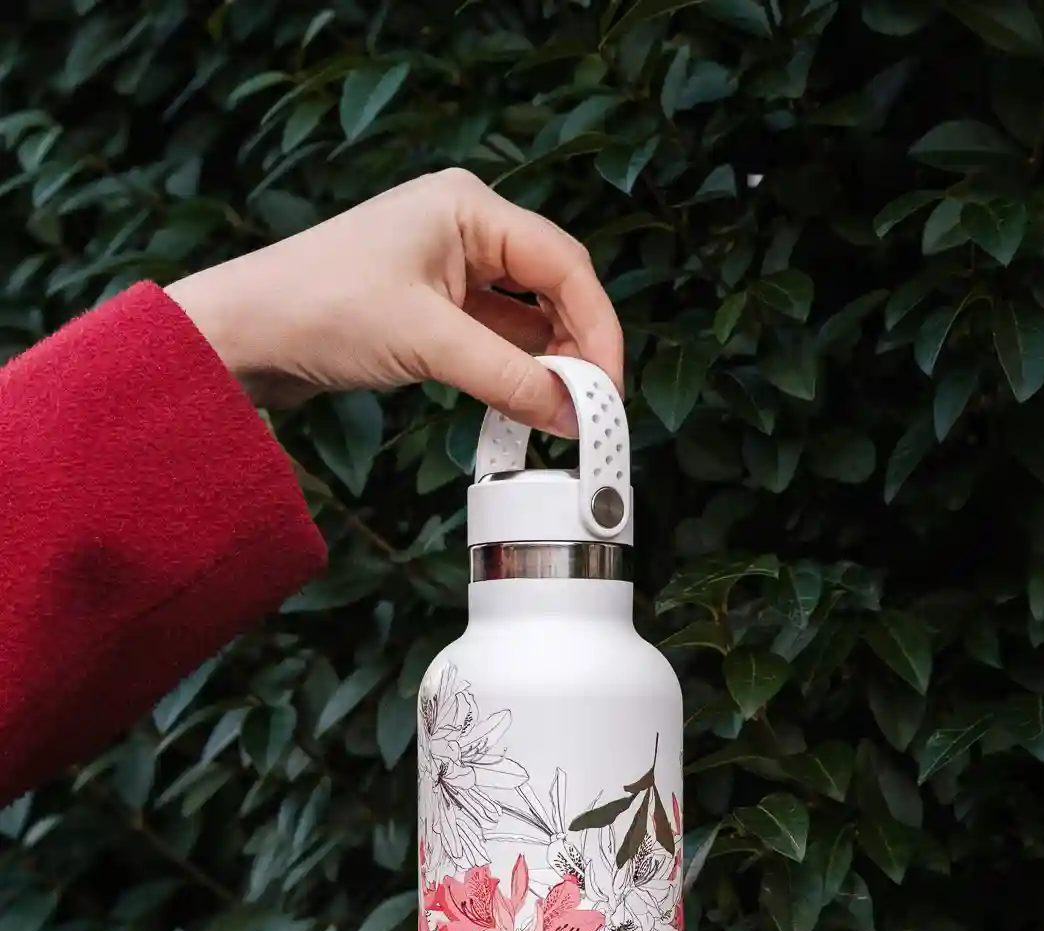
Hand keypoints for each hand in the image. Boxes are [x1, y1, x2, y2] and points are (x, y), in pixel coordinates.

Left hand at [165, 168, 622, 433]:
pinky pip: (492, 338)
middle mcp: (464, 228)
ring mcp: (445, 267)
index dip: (597, 329)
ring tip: (559, 415)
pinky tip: (522, 404)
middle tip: (590, 410)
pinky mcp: (428, 307)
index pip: (565, 264)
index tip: (608, 389)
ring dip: (544, 365)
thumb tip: (572, 416)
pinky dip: (511, 372)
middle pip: (552, 289)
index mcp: (469, 207)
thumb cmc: (317, 309)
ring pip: (524, 319)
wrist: (241, 334)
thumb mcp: (427, 346)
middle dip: (576, 349)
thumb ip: (508, 379)